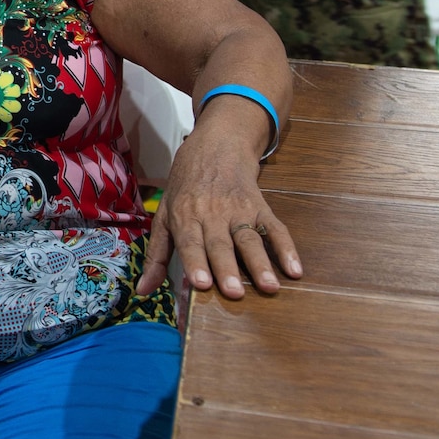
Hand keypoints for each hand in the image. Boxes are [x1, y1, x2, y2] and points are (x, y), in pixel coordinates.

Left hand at [136, 126, 301, 300]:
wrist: (216, 146)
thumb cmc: (185, 187)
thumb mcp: (165, 216)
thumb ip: (157, 255)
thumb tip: (143, 290)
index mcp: (185, 216)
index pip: (189, 242)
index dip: (195, 262)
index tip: (201, 283)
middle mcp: (212, 213)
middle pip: (220, 244)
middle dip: (227, 268)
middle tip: (234, 293)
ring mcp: (239, 210)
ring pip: (249, 239)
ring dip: (260, 263)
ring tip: (270, 287)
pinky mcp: (260, 206)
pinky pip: (275, 228)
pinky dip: (287, 248)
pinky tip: (295, 269)